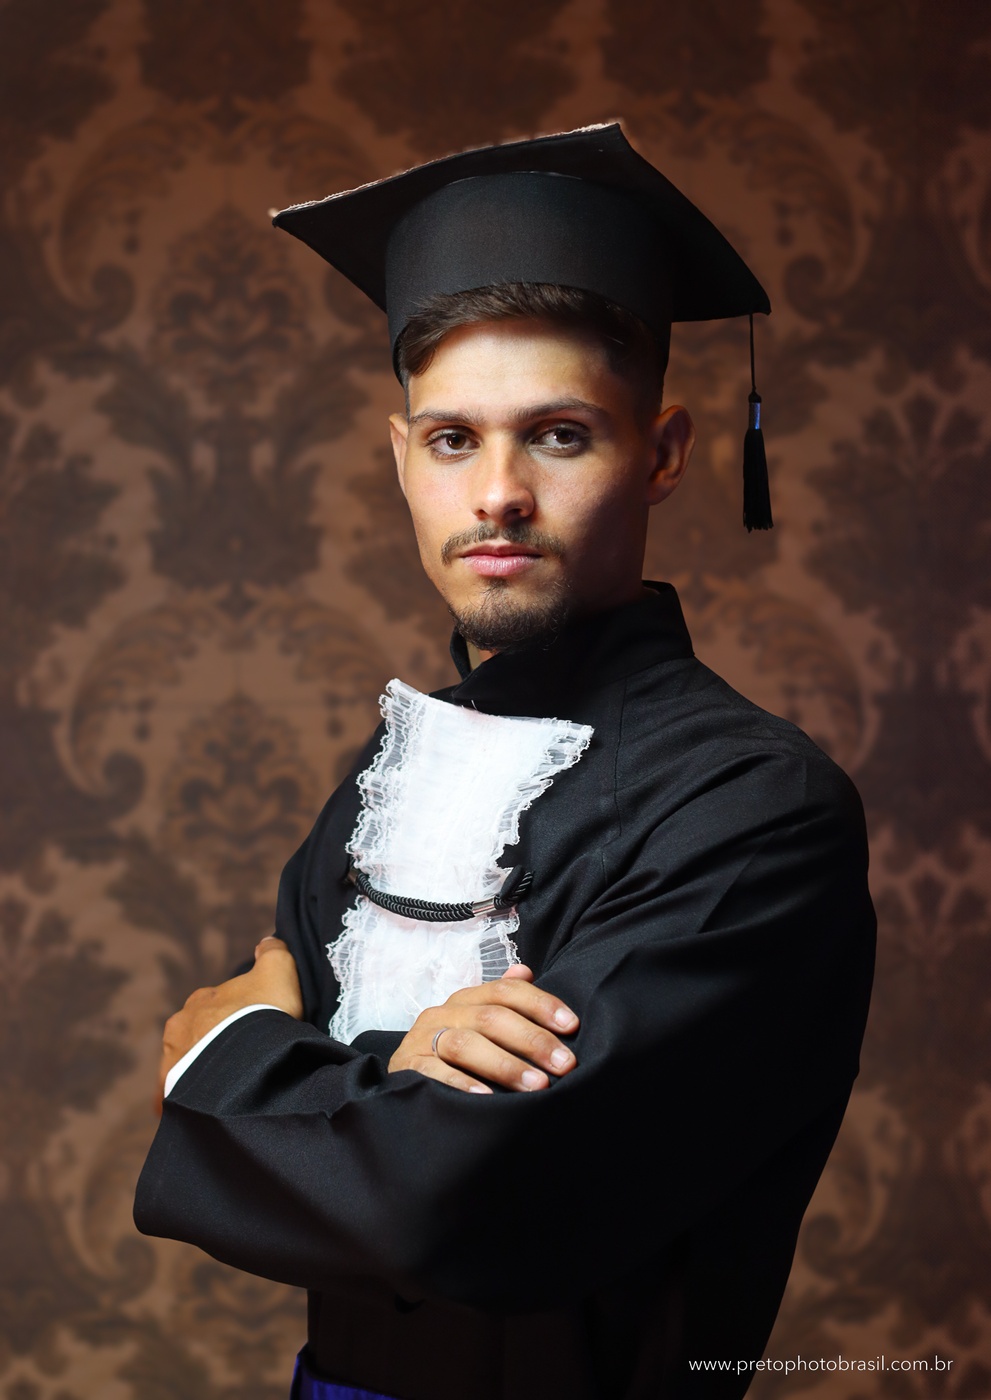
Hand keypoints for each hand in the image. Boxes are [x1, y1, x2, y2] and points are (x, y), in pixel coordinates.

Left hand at [156, 936, 302, 1109]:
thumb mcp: (279, 972)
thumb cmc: (264, 1014)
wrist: (249, 1062)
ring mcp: (172, 1061)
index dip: (235, 1017)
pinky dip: (189, 1100)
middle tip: (241, 1061)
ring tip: (228, 1088)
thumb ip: (273, 952)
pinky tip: (207, 1108)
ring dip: (202, 1072)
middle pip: (197, 1036)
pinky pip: (177, 1097)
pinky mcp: (170, 1093)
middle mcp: (179, 1028)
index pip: (215, 1006)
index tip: (253, 1031)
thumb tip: (266, 943)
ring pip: (187, 1066)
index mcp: (201, 1000)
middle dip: (214, 1046)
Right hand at [387, 965, 578, 1093]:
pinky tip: (488, 1097)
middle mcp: (444, 1013)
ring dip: (506, 1064)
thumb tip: (525, 969)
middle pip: (492, 1017)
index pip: (506, 991)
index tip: (572, 1025)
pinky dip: (462, 1083)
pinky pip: (435, 1072)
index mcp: (465, 999)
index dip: (541, 1004)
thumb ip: (502, 1001)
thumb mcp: (476, 1025)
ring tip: (537, 1085)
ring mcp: (422, 1039)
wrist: (403, 1082)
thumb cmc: (451, 1055)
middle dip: (533, 1040)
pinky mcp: (407, 1067)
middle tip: (564, 1064)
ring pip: (466, 1043)